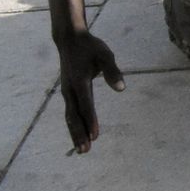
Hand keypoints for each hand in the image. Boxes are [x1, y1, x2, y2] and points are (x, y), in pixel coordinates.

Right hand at [56, 31, 125, 152]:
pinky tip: (78, 135)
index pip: (86, 105)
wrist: (69, 40)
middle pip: (74, 116)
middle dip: (80, 134)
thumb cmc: (90, 47)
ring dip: (75, 133)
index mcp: (79, 81)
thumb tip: (122, 89)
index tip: (95, 135)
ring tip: (82, 150)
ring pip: (70, 117)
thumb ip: (113, 71)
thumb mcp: (105, 55)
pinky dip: (73, 125)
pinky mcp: (67, 93)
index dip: (91, 120)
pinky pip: (70, 112)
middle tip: (86, 150)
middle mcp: (70, 89)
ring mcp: (66, 92)